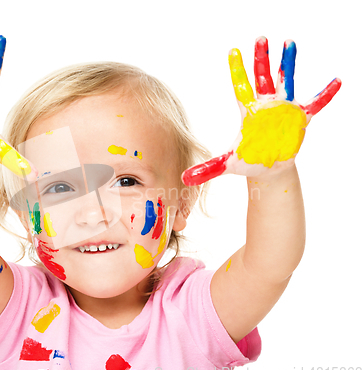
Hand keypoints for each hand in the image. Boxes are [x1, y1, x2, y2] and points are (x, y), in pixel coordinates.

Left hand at [182, 37, 340, 185]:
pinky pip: (316, 103)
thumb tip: (185, 178)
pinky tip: (336, 81)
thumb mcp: (228, 165)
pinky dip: (326, 94)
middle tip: (259, 39)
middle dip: (261, 59)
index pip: (241, 87)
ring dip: (288, 63)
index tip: (232, 51)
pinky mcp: (300, 118)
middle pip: (262, 77)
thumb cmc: (248, 162)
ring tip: (288, 43)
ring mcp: (283, 109)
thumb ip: (208, 169)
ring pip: (286, 81)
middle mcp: (265, 106)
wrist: (269, 169)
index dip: (237, 70)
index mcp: (248, 112)